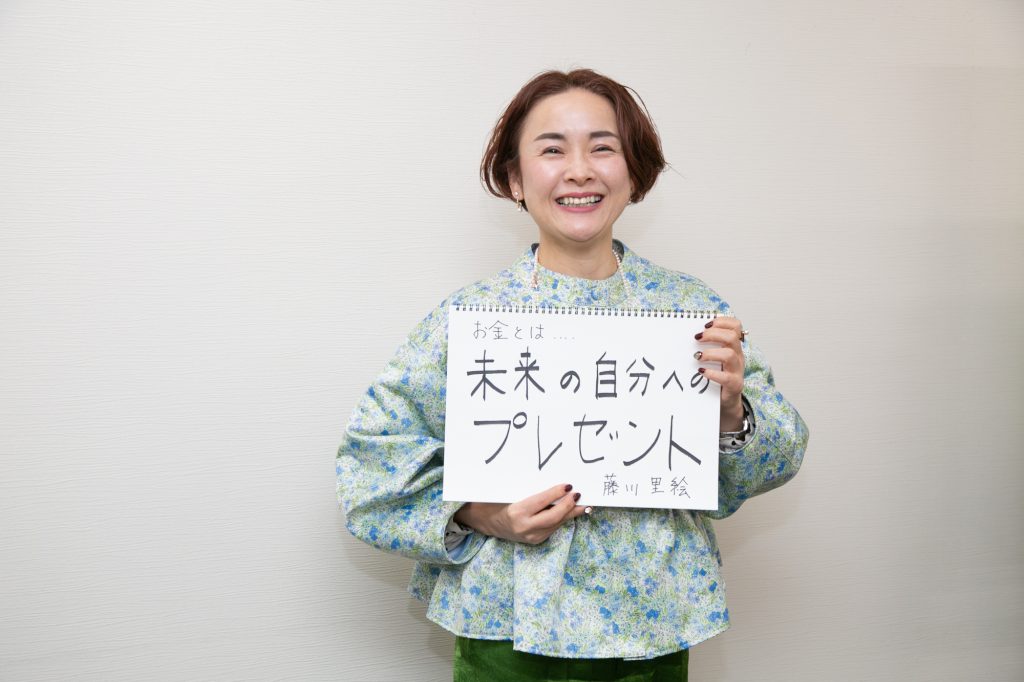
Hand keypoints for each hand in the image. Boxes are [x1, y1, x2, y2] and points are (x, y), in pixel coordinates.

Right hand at [453, 483, 587, 544]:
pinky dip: (562, 519)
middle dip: (569, 506)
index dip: (557, 494)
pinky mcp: (535, 541)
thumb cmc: (496, 502)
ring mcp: (530, 536)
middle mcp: (524, 527)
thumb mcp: (510, 493)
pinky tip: (571, 512)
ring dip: (570, 514)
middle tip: (579, 495)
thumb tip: (555, 486)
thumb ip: (532, 492)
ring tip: (583, 505)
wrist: (485, 522)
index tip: (568, 485)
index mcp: (516, 513)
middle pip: (553, 516)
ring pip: (556, 524)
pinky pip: (552, 529)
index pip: (542, 502)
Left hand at [695, 317, 745, 430]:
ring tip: (697, 356)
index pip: (736, 326)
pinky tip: (701, 372)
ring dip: (710, 353)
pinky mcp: (734, 385)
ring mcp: (737, 371)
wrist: (726, 401)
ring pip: (730, 355)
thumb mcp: (714, 359)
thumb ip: (706, 346)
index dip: (722, 321)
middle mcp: (738, 356)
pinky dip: (712, 373)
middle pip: (732, 337)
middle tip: (697, 338)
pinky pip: (726, 377)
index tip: (706, 325)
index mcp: (733, 346)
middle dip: (713, 334)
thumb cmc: (716, 377)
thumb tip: (686, 334)